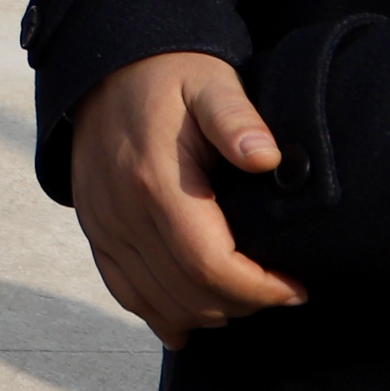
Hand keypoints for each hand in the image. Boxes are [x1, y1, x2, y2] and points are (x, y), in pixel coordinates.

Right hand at [69, 51, 307, 347]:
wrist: (106, 67)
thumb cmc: (169, 75)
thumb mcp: (211, 83)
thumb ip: (236, 118)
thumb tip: (265, 157)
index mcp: (155, 181)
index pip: (209, 266)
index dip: (259, 289)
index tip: (296, 287)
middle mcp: (122, 210)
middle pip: (185, 292)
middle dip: (240, 304)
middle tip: (279, 292)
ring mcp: (103, 222)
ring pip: (154, 300)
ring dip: (204, 312)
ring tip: (243, 299)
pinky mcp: (93, 227)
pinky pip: (122, 288)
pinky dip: (156, 313)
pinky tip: (184, 323)